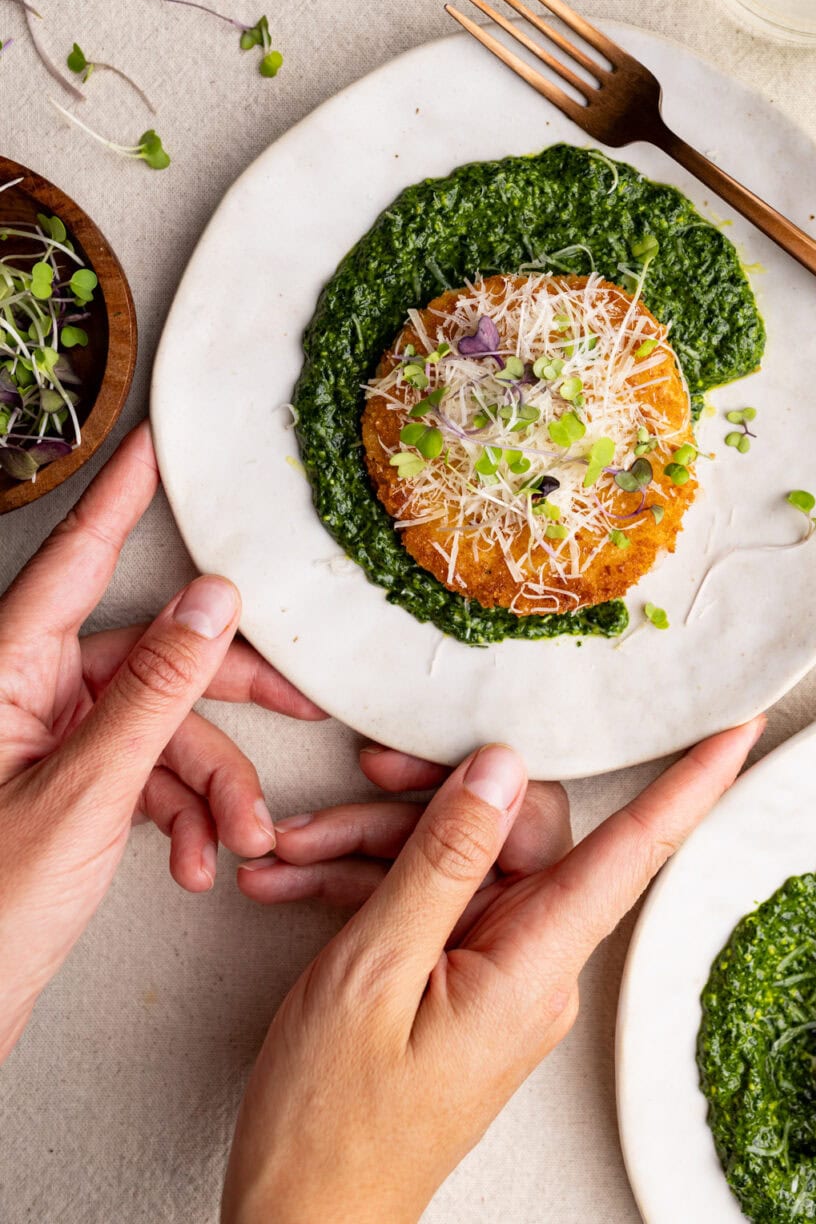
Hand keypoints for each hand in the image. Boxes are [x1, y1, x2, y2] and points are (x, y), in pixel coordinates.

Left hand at [0, 421, 323, 1061]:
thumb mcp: (83, 797)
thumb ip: (153, 693)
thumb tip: (212, 604)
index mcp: (5, 670)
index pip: (77, 559)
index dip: (122, 494)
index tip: (158, 442)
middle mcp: (24, 694)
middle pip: (149, 656)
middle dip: (224, 701)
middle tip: (299, 707)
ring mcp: (45, 742)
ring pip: (161, 726)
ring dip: (210, 786)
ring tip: (237, 844)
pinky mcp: (65, 788)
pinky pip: (147, 773)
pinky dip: (183, 816)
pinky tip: (197, 862)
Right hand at [223, 720, 763, 1222]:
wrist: (301, 1218)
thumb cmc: (332, 1121)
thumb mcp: (374, 968)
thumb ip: (444, 859)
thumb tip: (503, 769)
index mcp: (535, 964)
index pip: (635, 851)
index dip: (693, 783)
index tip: (741, 727)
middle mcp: (533, 963)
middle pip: (511, 832)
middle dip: (420, 799)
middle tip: (355, 781)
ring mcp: (496, 971)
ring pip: (456, 860)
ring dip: (369, 846)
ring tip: (288, 857)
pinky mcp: (459, 980)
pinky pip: (430, 902)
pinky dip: (364, 884)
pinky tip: (298, 882)